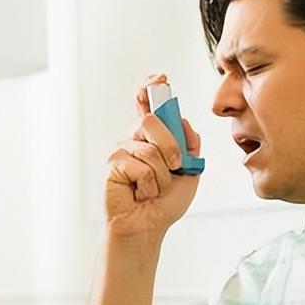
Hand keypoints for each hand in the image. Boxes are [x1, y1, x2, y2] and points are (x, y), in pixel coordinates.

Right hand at [104, 74, 202, 240]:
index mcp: (153, 137)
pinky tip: (140, 193)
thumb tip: (183, 121)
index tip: (160, 78)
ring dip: (161, 176)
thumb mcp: (190, 171)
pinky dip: (148, 185)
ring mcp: (123, 151)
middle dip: (171, 147)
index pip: (149, 105)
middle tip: (173, 167)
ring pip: (150, 149)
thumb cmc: (165, 202)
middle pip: (152, 121)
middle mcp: (136, 139)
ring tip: (153, 189)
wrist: (148, 226)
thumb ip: (190, 144)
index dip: (152, 88)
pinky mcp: (114, 165)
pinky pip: (139, 166)